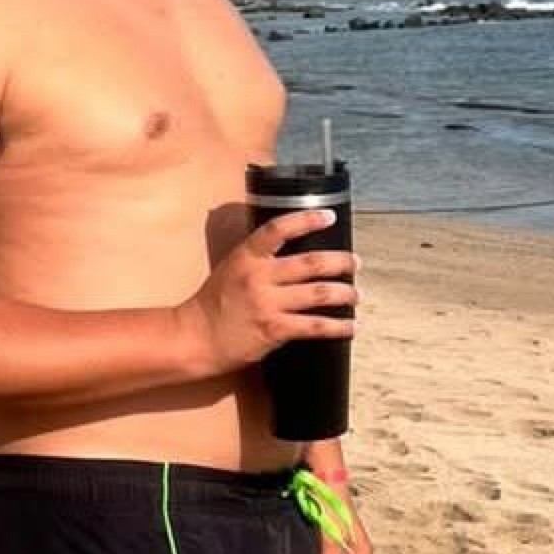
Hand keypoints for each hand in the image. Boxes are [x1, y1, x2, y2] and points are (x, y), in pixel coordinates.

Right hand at [181, 210, 358, 373]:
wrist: (197, 337)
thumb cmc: (215, 302)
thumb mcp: (232, 267)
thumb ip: (260, 258)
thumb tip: (296, 251)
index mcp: (247, 256)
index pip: (279, 229)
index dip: (307, 219)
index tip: (329, 216)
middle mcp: (259, 277)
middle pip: (311, 263)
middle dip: (341, 262)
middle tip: (355, 263)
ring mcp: (268, 304)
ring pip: (319, 294)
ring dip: (345, 293)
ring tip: (356, 294)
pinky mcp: (275, 330)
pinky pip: (315, 326)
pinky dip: (338, 327)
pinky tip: (351, 327)